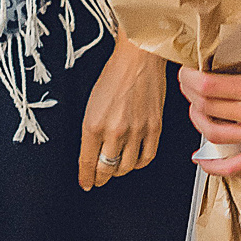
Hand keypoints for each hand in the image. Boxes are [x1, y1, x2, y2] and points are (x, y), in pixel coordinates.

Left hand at [80, 40, 167, 189]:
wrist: (139, 57)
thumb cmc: (115, 74)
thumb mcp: (91, 104)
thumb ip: (91, 131)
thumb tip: (91, 153)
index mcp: (93, 124)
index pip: (87, 162)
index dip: (86, 177)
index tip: (86, 183)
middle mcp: (114, 130)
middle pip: (106, 168)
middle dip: (100, 177)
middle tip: (99, 178)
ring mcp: (136, 130)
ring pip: (126, 167)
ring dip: (118, 171)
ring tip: (116, 168)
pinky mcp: (154, 127)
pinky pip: (146, 157)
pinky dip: (138, 163)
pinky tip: (134, 160)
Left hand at [178, 63, 240, 176]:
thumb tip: (219, 71)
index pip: (208, 86)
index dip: (189, 79)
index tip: (185, 73)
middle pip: (205, 108)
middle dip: (190, 95)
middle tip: (188, 87)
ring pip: (212, 133)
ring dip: (197, 121)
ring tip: (196, 111)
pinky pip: (231, 167)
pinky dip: (211, 165)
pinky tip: (200, 157)